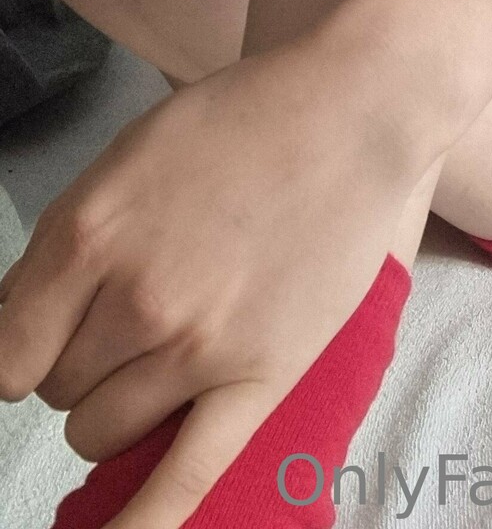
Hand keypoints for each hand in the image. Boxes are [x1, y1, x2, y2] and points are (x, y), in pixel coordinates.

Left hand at [0, 36, 422, 527]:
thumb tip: (16, 317)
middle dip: (78, 363)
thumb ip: (66, 241)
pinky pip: (186, 475)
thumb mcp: (126, 158)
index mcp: (87, 236)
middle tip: (127, 317)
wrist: (352, 109)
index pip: (8, 353)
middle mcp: (133, 299)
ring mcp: (196, 345)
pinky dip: (144, 523)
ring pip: (100, 430)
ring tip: (158, 356)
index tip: (42, 343)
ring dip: (113, 404)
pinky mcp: (259, 374)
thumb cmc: (240, 120)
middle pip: (57, 389)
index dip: (22, 352)